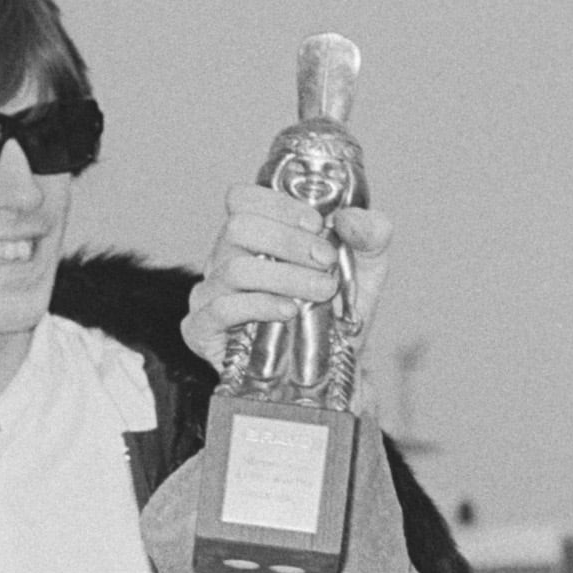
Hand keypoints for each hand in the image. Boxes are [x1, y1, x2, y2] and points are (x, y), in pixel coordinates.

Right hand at [184, 178, 394, 369]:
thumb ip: (370, 234)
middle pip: (239, 227)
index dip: (279, 205)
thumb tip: (349, 218)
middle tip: (325, 261)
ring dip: (285, 277)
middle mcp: (225, 258)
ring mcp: (210, 293)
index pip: (243, 199)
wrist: (332, 372)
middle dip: (289, 241)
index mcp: (255, 235)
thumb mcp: (367, 269)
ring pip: (235, 269)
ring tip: (321, 291)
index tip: (317, 224)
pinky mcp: (201, 329)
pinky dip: (259, 307)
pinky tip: (289, 312)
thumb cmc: (338, 313)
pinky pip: (221, 309)